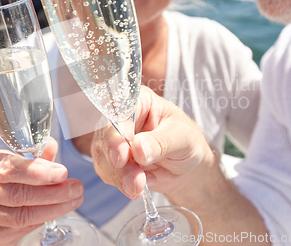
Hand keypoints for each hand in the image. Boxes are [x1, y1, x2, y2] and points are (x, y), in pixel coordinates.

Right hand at [0, 138, 83, 245]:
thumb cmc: (8, 178)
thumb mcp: (21, 160)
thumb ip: (36, 154)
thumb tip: (51, 145)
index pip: (6, 167)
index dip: (36, 171)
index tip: (62, 172)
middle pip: (15, 193)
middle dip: (51, 191)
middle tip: (75, 188)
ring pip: (18, 214)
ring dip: (51, 208)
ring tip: (73, 199)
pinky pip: (18, 229)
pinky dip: (41, 220)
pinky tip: (56, 211)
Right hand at [91, 86, 213, 199]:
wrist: (186, 164)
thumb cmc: (186, 140)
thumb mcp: (181, 138)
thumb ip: (160, 142)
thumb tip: (138, 148)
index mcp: (138, 101)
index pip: (118, 112)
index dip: (115, 133)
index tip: (121, 154)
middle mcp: (120, 118)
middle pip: (106, 138)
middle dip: (118, 163)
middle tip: (135, 180)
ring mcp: (113, 140)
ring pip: (103, 158)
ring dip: (120, 177)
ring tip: (139, 187)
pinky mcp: (111, 161)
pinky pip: (108, 174)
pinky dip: (122, 184)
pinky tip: (140, 187)